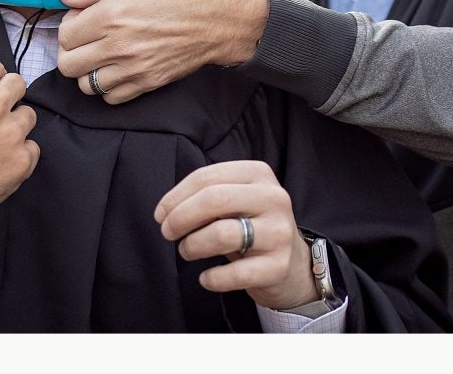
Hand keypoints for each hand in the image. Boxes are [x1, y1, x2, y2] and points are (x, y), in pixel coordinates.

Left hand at [55, 0, 268, 104]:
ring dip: (88, 71)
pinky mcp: (148, 82)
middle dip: (71, 51)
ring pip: (85, 85)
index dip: (68, 25)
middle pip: (68, 64)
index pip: (64, 35)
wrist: (220, 18)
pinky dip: (108, 87)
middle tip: (87, 39)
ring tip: (101, 56)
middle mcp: (118, 45)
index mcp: (111, 15)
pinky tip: (118, 69)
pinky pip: (110, 97)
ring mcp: (134, 68)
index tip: (83, 18)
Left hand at [156, 160, 318, 310]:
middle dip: (180, 218)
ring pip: (221, 234)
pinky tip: (206, 278)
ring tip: (188, 251)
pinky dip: (211, 278)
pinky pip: (233, 274)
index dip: (175, 197)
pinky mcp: (279, 266)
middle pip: (213, 200)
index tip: (161, 215)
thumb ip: (206, 197)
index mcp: (259, 175)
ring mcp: (279, 233)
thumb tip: (167, 211)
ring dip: (192, 246)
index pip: (206, 177)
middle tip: (168, 233)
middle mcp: (274, 199)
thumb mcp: (235, 201)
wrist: (291, 264)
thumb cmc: (251, 227)